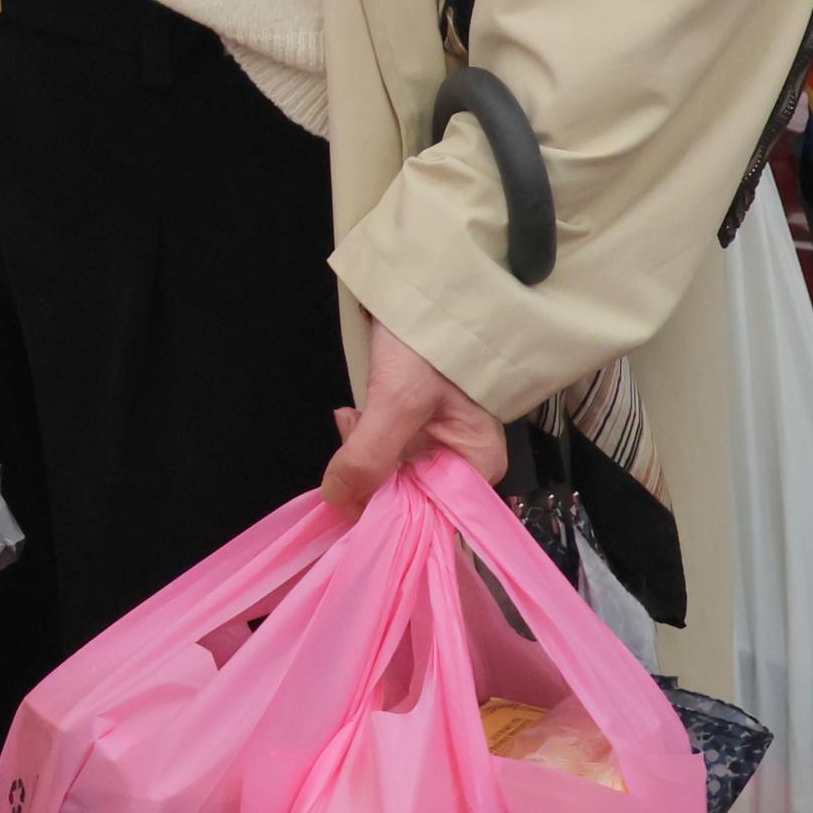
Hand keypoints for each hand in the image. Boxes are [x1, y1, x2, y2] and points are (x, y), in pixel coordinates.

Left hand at [323, 319, 508, 514]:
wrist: (429, 290)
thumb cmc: (430, 343)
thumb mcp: (398, 400)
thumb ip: (369, 454)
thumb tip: (336, 500)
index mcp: (476, 469)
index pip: (432, 522)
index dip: (386, 516)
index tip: (348, 497)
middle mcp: (461, 466)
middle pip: (404, 499)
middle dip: (367, 473)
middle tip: (352, 430)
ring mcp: (436, 448)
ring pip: (387, 475)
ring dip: (360, 450)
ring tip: (352, 415)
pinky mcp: (414, 431)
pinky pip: (382, 452)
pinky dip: (362, 436)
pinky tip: (353, 414)